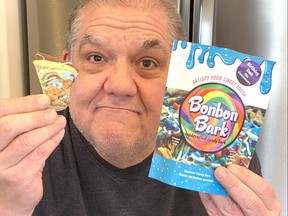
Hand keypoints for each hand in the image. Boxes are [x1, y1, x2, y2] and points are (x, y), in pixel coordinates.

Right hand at [0, 95, 65, 215]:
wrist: (10, 198)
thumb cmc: (14, 164)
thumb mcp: (14, 142)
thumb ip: (23, 125)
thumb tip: (44, 105)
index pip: (1, 113)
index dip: (23, 104)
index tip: (44, 100)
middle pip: (9, 126)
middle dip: (34, 116)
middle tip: (52, 112)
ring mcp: (1, 165)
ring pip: (26, 140)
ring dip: (47, 128)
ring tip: (60, 122)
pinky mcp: (16, 176)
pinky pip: (38, 154)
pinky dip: (51, 141)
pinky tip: (59, 134)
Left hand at [200, 165, 280, 215]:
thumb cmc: (251, 204)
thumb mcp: (255, 193)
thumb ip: (244, 182)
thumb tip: (226, 166)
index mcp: (269, 205)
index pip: (262, 189)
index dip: (246, 176)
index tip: (232, 167)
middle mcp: (259, 215)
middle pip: (248, 200)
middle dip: (232, 183)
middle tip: (219, 172)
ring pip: (229, 208)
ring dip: (216, 190)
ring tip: (209, 178)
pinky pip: (215, 213)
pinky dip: (208, 200)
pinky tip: (204, 190)